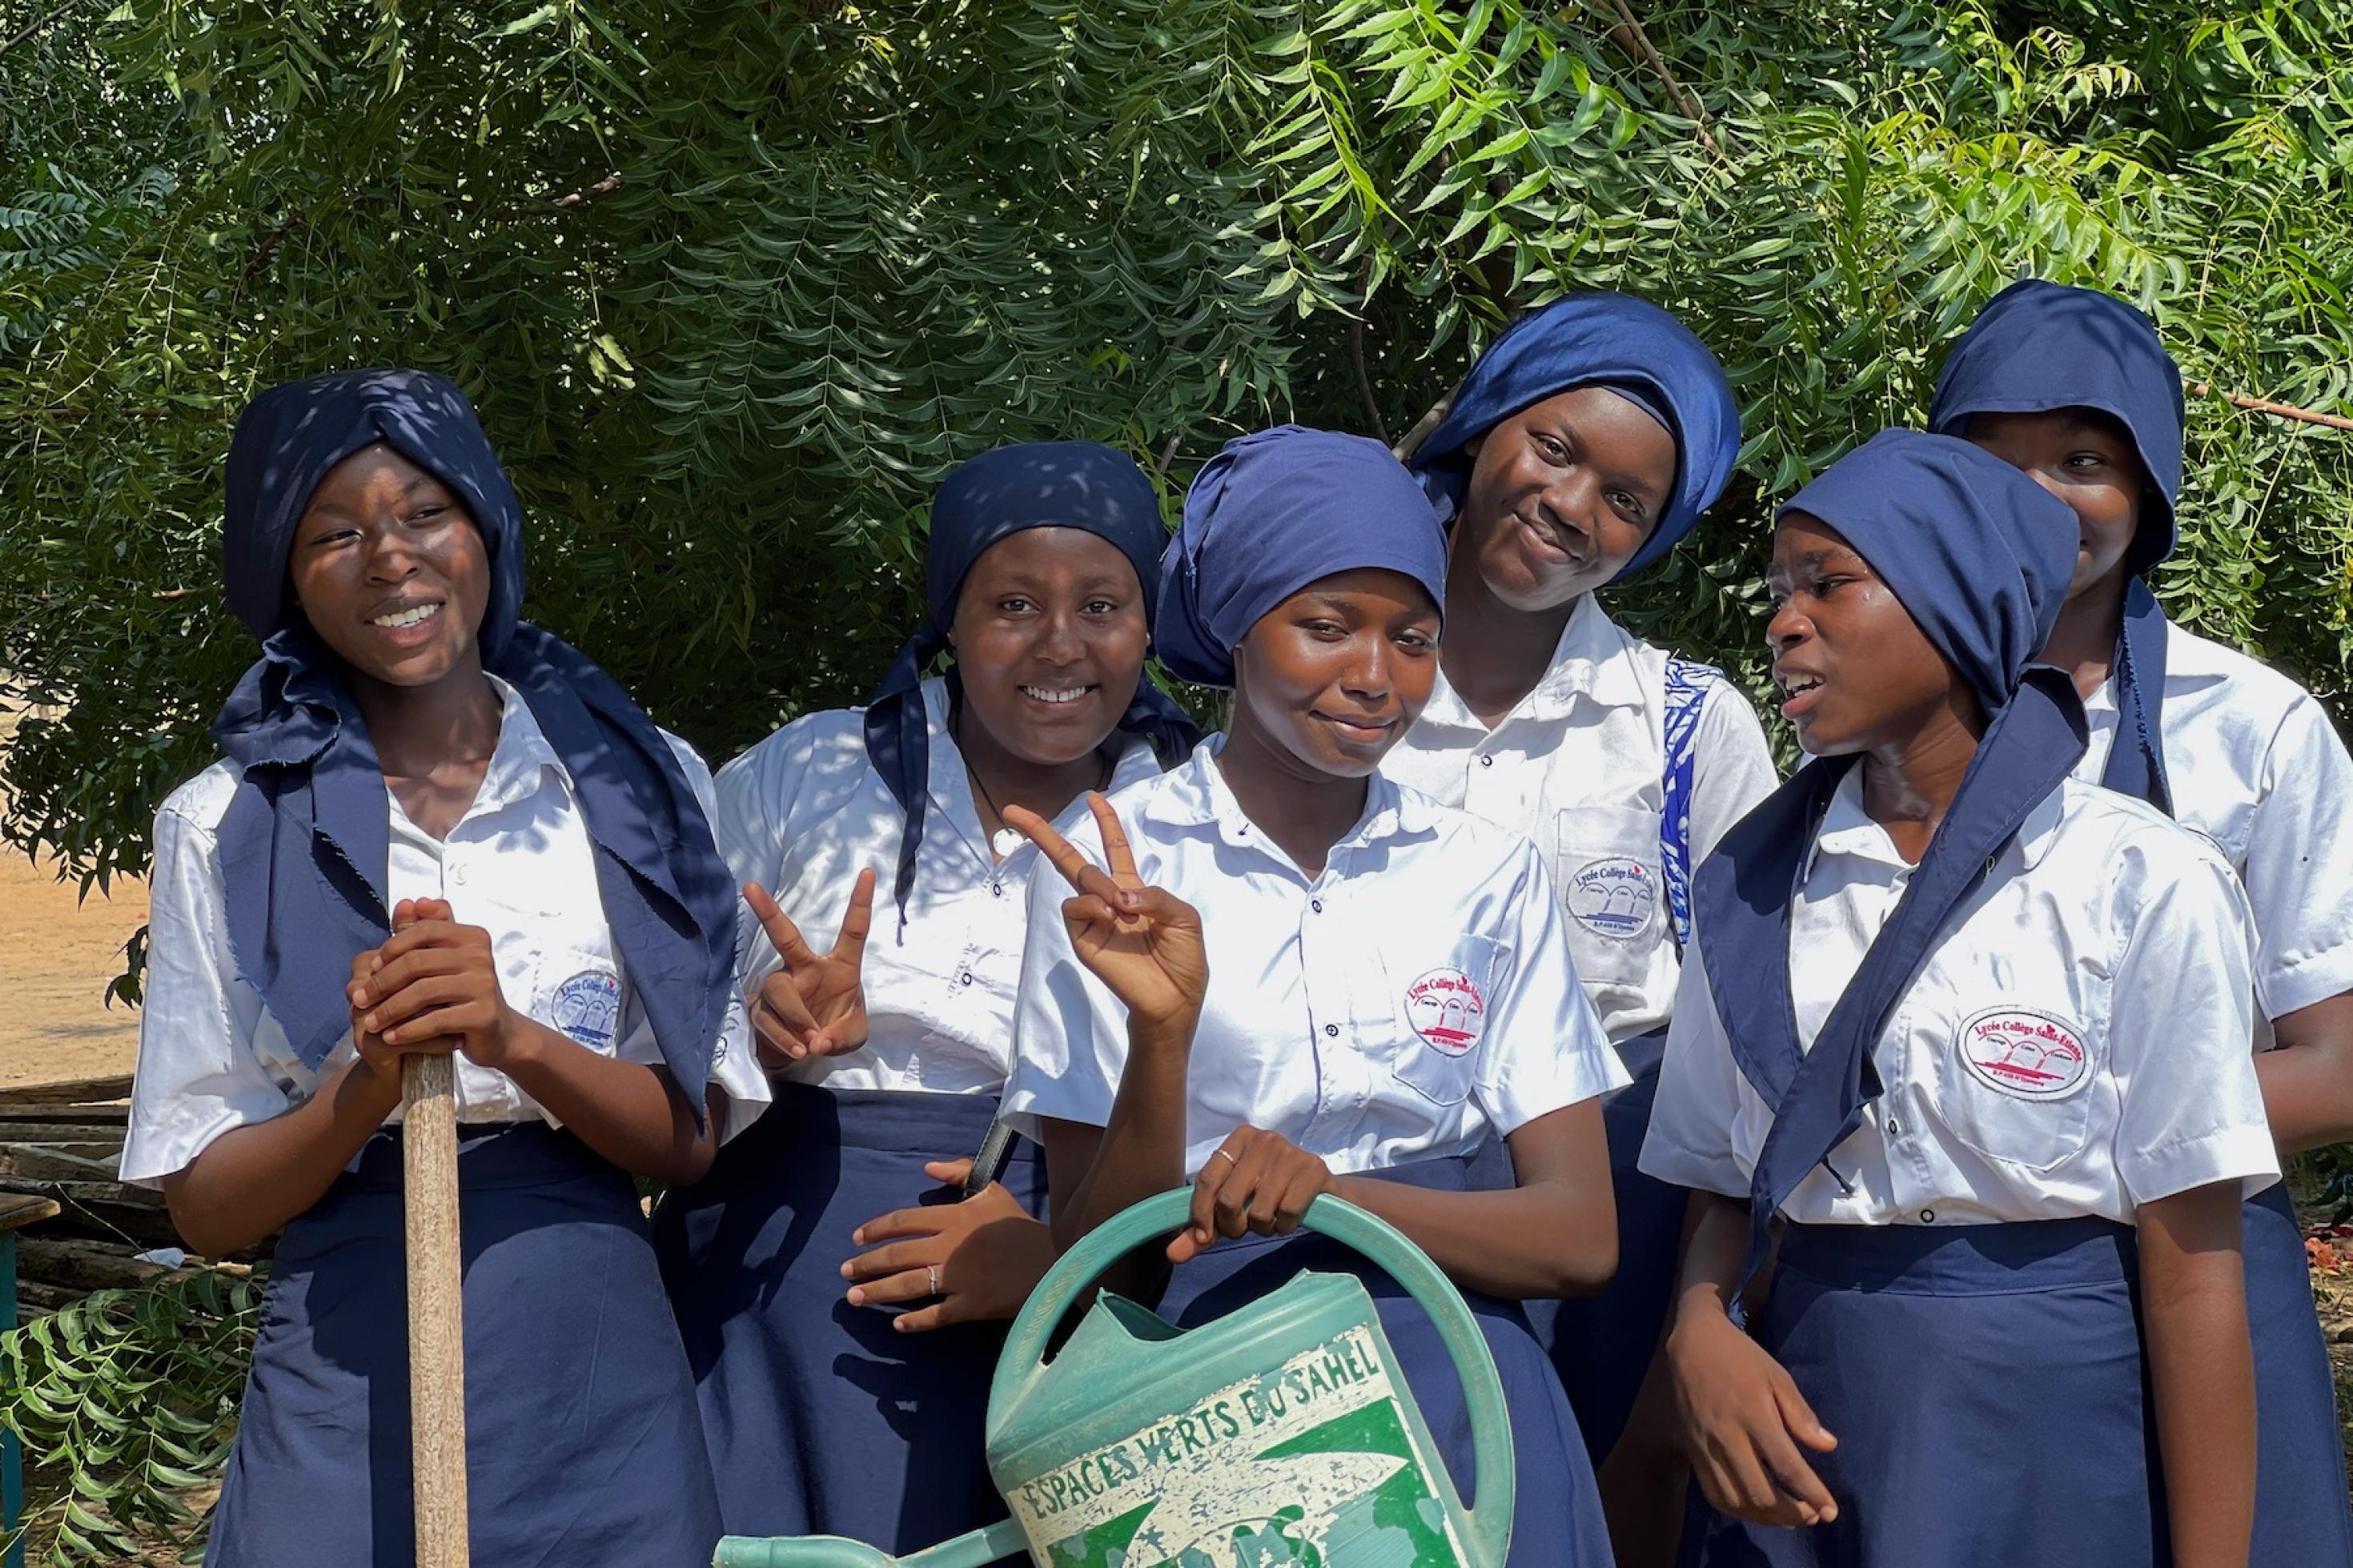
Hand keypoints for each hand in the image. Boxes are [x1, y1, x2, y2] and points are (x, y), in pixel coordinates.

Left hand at [347, 897, 530, 1071]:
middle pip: (417, 963)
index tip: (371, 967)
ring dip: (389, 1010)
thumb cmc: (464, 993)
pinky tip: (391, 1036)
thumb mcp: (447, 959)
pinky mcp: (483, 1014)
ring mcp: (484, 985)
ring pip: (422, 992)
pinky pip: (435, 1020)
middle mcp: (481, 956)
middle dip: (381, 983)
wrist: (498, 1032)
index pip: (423, 930)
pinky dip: (407, 1030)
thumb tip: (408, 903)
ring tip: (370, 1023)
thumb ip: (426, 930)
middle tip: (360, 1000)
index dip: (391, 948)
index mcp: (472, 937)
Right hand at [742, 872, 873, 1065]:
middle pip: (786, 937)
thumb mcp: (853, 1037)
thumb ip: (842, 1037)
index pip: (852, 930)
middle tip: (749, 886)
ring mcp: (781, 985)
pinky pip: (767, 1017)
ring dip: (795, 1017)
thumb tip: (818, 1041)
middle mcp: (806, 968)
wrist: (805, 1053)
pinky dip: (784, 1037)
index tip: (868, 871)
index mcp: (839, 966)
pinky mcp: (760, 1007)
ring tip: (810, 1043)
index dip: (860, 902)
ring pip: (778, 988)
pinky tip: (798, 1050)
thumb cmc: (835, 1031)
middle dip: (768, 911)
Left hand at [839, 1159, 1056, 1331]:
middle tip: (844, 1272)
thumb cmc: (1020, 1226)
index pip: (904, 1221)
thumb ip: (960, 1173)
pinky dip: (914, 1321)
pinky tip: (897, 1324)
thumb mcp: (993, 1190)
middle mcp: (949, 1247)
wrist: (1054, 1259)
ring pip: (907, 1285)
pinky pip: (935, 1315)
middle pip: (898, 1255)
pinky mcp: (970, 1305)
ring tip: (854, 1297)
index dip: (876, 1229)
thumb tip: (927, 1168)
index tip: (857, 1238)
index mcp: (953, 1217)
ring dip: (877, 1291)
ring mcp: (958, 1279)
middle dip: (866, 1264)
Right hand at [1007, 793, 1207, 1031]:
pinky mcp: (1081, 938)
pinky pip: (1074, 907)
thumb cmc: (1183, 958)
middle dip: (1043, 833)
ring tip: (1121, 908)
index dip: (1106, 822)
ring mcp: (1092, 918)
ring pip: (1079, 878)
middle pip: (1072, 859)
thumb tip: (1118, 894)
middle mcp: (1108, 900)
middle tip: (1013, 812)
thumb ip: (1154, 895)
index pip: (1115, 849)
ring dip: (1099, 883)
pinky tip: (1111, 916)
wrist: (1174, 998)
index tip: (1093, 797)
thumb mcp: (1182, 917)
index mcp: (1133, 889)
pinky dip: (1091, 904)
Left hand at [1167, 1126, 1331, 1264]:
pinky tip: (1289, 1218)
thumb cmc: (1270, 1193)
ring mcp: (1290, 1153)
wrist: (1322, 1189)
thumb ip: (1203, 1229)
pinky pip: (1286, 1213)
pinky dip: (1284, 1226)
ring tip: (1271, 1219)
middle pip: (1229, 1199)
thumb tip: (1172, 1253)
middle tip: (1246, 1227)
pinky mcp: (1313, 1169)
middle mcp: (1263, 1140)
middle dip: (1234, 1226)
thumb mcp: (1234, 1206)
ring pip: (1258, 1211)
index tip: (1205, 1237)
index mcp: (1239, 1139)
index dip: (1201, 1213)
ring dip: (1263, 1228)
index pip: (1207, 1178)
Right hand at [1665, 1302, 1838, 1527]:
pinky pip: (1714, 1494)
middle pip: (1761, 1493)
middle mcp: (1727, 1437)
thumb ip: (1801, 1414)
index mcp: (1753, 1414)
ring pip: (1736, 1501)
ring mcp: (1706, 1447)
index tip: (1831, 1510)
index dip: (1812, 1494)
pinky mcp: (1692, 1452)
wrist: (1692, 1343)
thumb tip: (1828, 1446)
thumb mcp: (1778, 1376)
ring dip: (1767, 1518)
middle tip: (1814, 1515)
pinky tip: (1757, 1509)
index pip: (1787, 1467)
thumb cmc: (1741, 1357)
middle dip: (1793, 1514)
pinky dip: (1739, 1510)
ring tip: (1790, 1518)